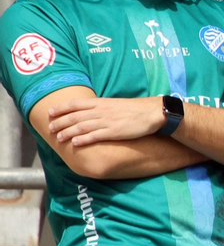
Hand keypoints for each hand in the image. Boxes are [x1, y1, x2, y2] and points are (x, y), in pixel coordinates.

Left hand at [47, 96, 164, 145]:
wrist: (152, 112)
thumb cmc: (135, 109)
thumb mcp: (115, 104)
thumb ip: (102, 108)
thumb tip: (91, 112)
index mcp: (101, 102)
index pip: (75, 104)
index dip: (61, 108)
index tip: (51, 112)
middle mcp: (101, 111)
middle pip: (75, 116)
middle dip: (60, 122)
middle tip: (50, 128)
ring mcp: (107, 121)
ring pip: (81, 126)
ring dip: (68, 132)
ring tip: (58, 137)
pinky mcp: (114, 131)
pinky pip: (95, 135)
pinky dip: (83, 138)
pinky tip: (75, 142)